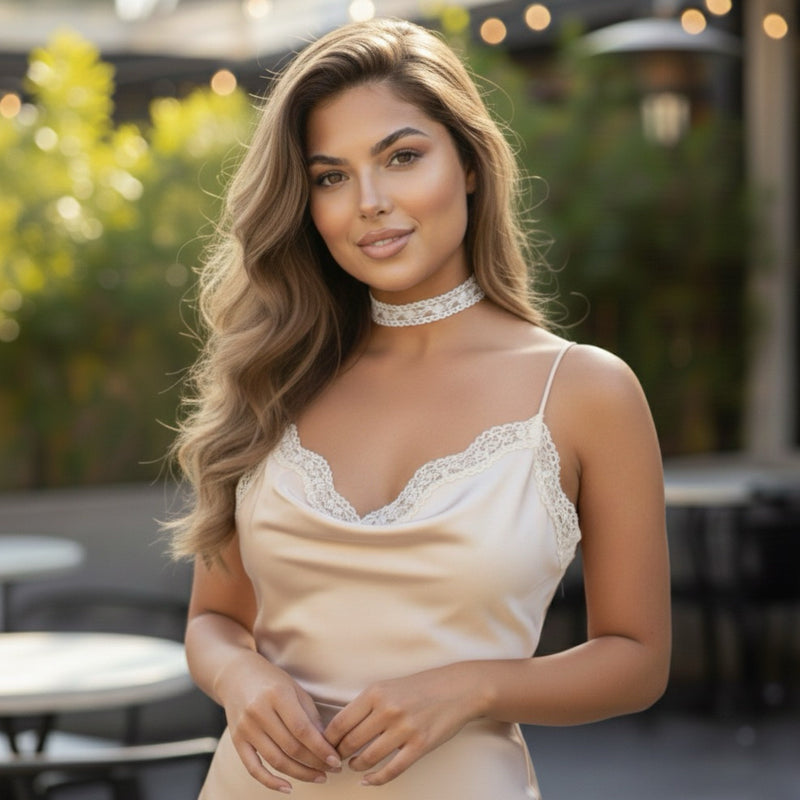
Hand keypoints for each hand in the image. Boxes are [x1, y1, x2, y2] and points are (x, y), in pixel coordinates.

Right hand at [217, 651, 341, 792]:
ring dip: (300, 773)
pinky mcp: (236, 740)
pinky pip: (253, 768)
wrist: (236, 675)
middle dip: (314, 763)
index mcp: (277, 695)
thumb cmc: (271, 680)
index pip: (302, 729)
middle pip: (291, 747)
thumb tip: (327, 744)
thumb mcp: (294, 689)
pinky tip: (288, 788)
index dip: (321, 748)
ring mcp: (245, 728)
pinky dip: (270, 782)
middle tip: (332, 770)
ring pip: (276, 760)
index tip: (336, 760)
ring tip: (318, 777)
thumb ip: (310, 715)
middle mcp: (259, 712)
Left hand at [323, 664, 483, 785]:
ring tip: (354, 765)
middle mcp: (387, 710)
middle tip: (336, 759)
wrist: (457, 688)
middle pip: (350, 741)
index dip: (328, 739)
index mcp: (376, 692)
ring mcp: (404, 729)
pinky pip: (392, 770)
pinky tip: (368, 780)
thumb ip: (367, 705)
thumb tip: (341, 728)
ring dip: (356, 766)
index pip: (340, 722)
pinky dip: (376, 779)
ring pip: (368, 757)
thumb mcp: (389, 686)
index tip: (324, 746)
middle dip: (339, 755)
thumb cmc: (421, 687)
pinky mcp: (420, 745)